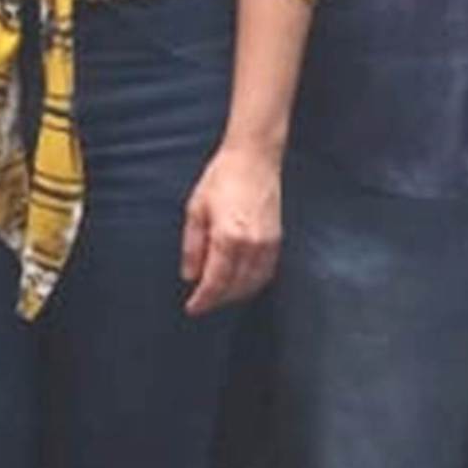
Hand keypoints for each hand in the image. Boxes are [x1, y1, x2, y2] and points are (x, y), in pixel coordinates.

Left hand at [180, 140, 282, 313]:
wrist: (253, 158)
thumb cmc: (221, 178)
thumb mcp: (196, 209)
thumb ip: (192, 247)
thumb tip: (190, 276)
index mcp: (227, 238)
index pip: (215, 282)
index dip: (202, 300)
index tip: (192, 308)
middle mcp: (250, 245)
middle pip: (234, 288)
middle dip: (217, 300)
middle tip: (202, 302)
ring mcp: (267, 243)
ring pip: (252, 284)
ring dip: (235, 294)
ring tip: (219, 295)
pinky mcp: (277, 239)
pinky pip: (266, 272)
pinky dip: (253, 283)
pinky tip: (240, 282)